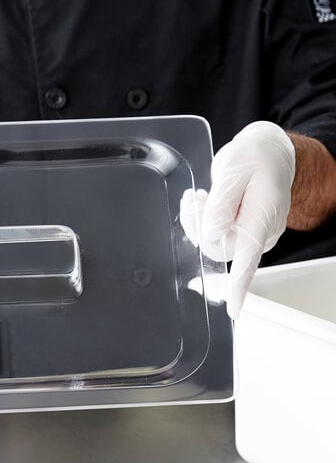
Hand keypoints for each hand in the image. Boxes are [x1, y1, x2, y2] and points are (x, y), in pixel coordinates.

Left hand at [180, 121, 294, 317]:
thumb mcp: (233, 171)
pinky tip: (204, 202)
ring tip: (199, 196)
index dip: (238, 285)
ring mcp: (252, 234)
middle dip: (197, 226)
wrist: (269, 152)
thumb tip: (212, 233)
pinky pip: (217, 235)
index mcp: (261, 218)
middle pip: (217, 247)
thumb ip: (221, 204)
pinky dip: (203, 220)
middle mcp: (259, 232)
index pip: (248, 259)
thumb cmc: (255, 159)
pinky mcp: (243, 232)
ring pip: (213, 241)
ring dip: (198, 221)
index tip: (234, 309)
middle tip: (193, 199)